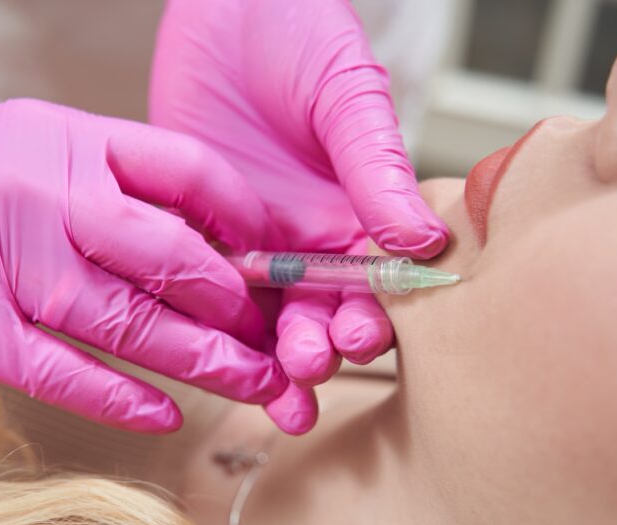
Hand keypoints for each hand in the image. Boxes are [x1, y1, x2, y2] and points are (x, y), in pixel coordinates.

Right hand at [0, 48, 286, 432]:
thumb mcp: (18, 144)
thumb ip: (95, 183)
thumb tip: (180, 235)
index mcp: (69, 141)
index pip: (190, 173)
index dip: (251, 221)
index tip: (281, 261)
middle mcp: (49, 194)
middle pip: (177, 253)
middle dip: (244, 306)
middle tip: (287, 342)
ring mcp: (9, 260)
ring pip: (132, 319)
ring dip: (205, 361)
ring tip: (257, 388)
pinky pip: (63, 368)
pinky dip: (120, 396)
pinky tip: (164, 415)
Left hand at [151, 0, 448, 431]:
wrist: (228, 1)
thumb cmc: (301, 32)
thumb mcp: (347, 95)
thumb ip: (376, 166)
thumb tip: (421, 239)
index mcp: (354, 212)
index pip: (372, 284)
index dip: (370, 316)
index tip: (359, 338)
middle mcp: (304, 237)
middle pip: (316, 313)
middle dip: (315, 349)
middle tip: (306, 369)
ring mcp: (248, 237)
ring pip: (260, 315)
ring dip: (267, 358)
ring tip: (272, 393)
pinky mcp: (195, 226)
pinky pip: (196, 281)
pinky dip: (200, 319)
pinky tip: (201, 351)